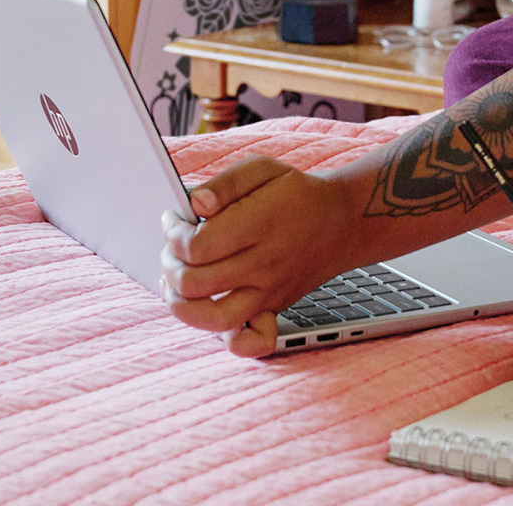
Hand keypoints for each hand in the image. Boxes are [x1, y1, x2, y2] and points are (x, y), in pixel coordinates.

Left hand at [159, 155, 355, 357]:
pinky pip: (250, 343)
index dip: (173, 235)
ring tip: (178, 283)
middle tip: (174, 248)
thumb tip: (195, 203)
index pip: (196, 247)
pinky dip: (227, 339)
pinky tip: (214, 310)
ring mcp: (269, 292)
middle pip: (194, 283)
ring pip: (212, 319)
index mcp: (259, 226)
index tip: (174, 221)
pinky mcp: (273, 308)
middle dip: (170, 264)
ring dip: (182, 304)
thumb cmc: (298, 195)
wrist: (342, 222)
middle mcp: (264, 264)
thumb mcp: (264, 169)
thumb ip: (225, 183)